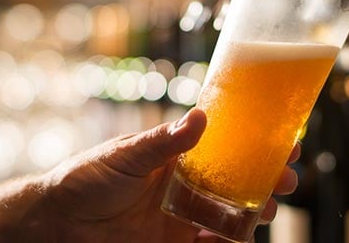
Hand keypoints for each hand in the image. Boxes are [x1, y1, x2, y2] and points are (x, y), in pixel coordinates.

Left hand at [33, 108, 300, 242]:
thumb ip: (164, 141)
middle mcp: (187, 184)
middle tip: (288, 179)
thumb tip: (200, 117)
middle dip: (266, 179)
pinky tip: (234, 238)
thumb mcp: (128, 154)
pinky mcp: (175, 242)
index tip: (284, 139)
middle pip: (237, 181)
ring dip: (254, 212)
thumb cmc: (88, 176)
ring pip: (230, 214)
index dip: (256, 142)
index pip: (225, 145)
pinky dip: (227, 242)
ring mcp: (183, 214)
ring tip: (268, 210)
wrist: (60, 220)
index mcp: (178, 156)